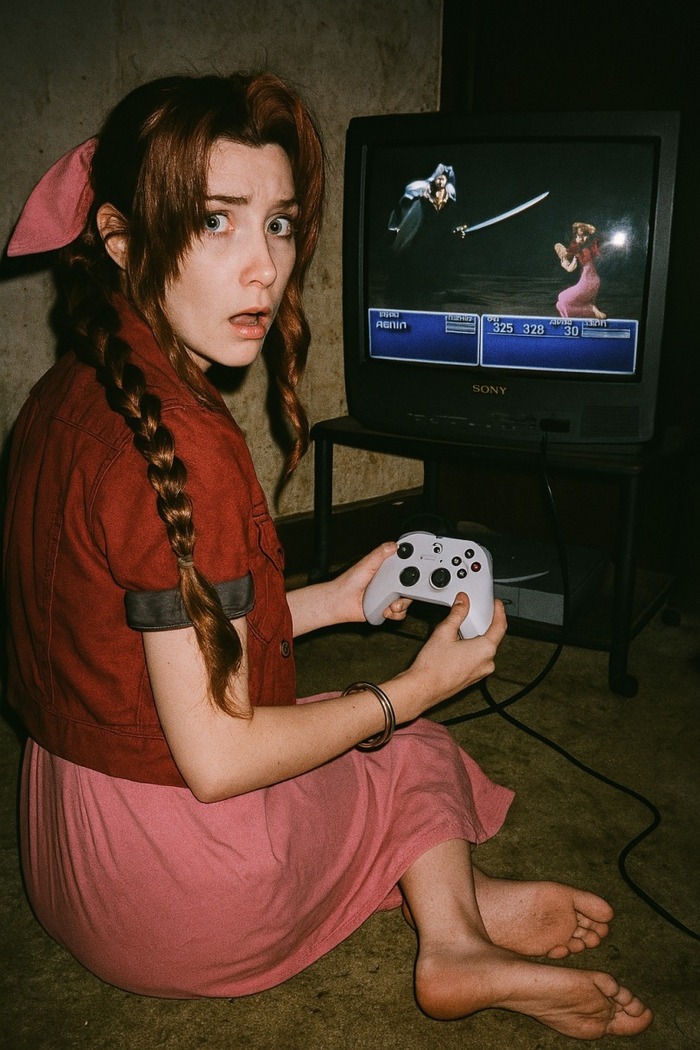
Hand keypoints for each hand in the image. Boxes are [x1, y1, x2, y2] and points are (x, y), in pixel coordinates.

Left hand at [332, 542, 411, 623]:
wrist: (341, 602)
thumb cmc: (348, 582)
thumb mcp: (366, 563)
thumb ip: (380, 554)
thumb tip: (393, 545)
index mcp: (385, 571)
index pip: (405, 570)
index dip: (411, 573)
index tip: (412, 576)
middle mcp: (388, 584)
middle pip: (409, 587)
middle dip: (408, 593)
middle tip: (398, 593)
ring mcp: (387, 597)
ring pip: (406, 602)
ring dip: (401, 605)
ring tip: (391, 604)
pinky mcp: (385, 609)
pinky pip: (399, 613)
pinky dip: (395, 613)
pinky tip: (385, 610)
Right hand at [386, 594, 507, 721]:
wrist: (423, 688)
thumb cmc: (433, 666)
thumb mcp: (444, 632)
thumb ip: (457, 614)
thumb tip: (463, 602)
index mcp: (485, 650)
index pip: (500, 626)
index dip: (499, 612)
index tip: (496, 605)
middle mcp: (487, 663)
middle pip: (492, 637)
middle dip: (483, 625)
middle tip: (472, 614)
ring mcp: (481, 673)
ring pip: (483, 649)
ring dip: (475, 638)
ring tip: (459, 632)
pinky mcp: (473, 678)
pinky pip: (477, 659)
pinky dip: (471, 650)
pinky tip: (456, 648)